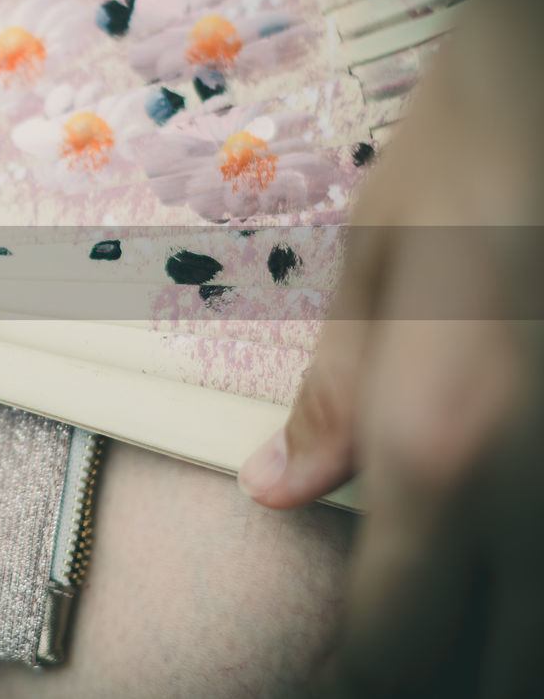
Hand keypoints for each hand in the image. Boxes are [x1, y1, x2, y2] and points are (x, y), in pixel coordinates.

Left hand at [239, 0, 543, 694]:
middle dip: (434, 666)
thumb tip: (276, 491)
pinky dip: (533, 576)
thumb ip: (336, 401)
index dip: (353, 674)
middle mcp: (538, 491)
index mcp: (438, 449)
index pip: (391, 639)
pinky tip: (503, 548)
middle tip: (388, 643)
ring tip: (445, 604)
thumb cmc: (477, 148)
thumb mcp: (380, 265)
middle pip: (492, 664)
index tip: (327, 672)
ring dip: (496, 634)